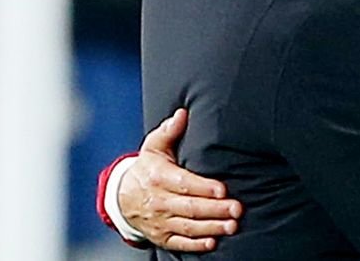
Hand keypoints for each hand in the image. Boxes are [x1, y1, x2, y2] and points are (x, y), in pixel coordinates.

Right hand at [118, 108, 242, 251]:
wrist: (122, 197)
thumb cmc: (147, 168)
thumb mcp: (153, 146)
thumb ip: (169, 131)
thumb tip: (182, 114)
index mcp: (158, 178)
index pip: (183, 184)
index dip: (203, 187)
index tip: (222, 189)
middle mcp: (159, 201)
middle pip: (190, 207)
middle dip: (215, 209)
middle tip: (237, 209)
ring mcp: (160, 221)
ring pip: (188, 227)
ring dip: (211, 228)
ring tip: (232, 226)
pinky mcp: (162, 236)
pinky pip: (179, 243)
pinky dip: (195, 245)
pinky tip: (213, 242)